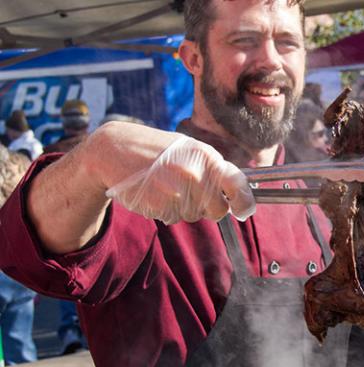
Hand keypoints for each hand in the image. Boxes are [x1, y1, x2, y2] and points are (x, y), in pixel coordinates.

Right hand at [105, 136, 255, 224]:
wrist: (115, 149)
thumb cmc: (160, 150)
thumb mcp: (191, 149)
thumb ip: (214, 168)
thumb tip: (241, 190)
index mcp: (207, 157)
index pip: (237, 185)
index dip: (244, 202)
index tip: (245, 211)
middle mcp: (194, 173)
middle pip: (218, 210)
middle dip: (209, 207)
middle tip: (193, 193)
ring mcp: (175, 190)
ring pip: (194, 216)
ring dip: (185, 207)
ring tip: (168, 186)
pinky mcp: (158, 204)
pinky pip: (173, 218)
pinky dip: (167, 210)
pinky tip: (156, 192)